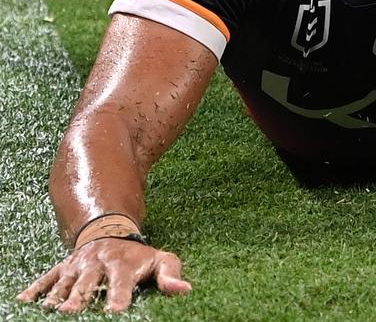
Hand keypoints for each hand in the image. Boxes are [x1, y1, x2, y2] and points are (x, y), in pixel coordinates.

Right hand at [16, 238, 190, 312]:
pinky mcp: (63, 267)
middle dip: (82, 297)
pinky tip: (23, 300)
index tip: (115, 312)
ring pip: (66, 281)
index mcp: (122, 264)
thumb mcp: (159, 259)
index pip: (121, 283)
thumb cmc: (137, 255)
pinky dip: (35, 288)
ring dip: (58, 296)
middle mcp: (98, 263)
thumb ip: (170, 274)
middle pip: (89, 283)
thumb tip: (184, 290)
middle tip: (73, 313)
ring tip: (52, 310)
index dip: (118, 298)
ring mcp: (78, 265)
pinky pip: (46, 277)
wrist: (111, 230)